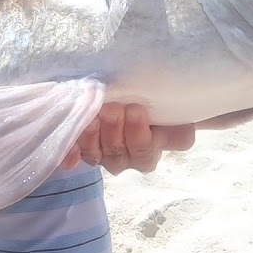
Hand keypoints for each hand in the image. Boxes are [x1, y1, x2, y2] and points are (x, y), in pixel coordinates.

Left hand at [64, 103, 195, 175]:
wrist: (130, 93)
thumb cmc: (154, 103)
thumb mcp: (170, 113)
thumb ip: (178, 129)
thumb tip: (184, 136)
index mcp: (148, 153)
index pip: (145, 154)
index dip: (140, 136)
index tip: (136, 110)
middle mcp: (123, 159)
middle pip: (118, 154)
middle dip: (114, 130)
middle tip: (113, 107)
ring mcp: (100, 154)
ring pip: (96, 154)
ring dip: (92, 137)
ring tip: (92, 115)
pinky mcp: (79, 147)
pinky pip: (74, 153)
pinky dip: (71, 152)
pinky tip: (69, 154)